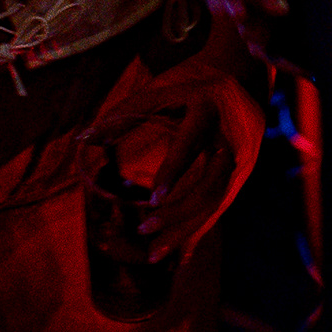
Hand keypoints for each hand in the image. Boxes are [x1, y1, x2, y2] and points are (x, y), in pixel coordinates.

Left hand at [139, 63, 268, 260]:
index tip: (153, 198)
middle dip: (179, 213)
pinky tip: (177, 252)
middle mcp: (229, 141)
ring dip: (185, 230)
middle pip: (209, 185)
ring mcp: (240, 162)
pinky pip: (219, 208)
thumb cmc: (194, 81)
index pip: (190, 144)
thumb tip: (86, 139)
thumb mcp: (163, 87)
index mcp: (207, 110)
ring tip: (153, 253)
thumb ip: (127, 112)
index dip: (173, 171)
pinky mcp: (241, 177)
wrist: (245, 78)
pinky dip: (197, 230)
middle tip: (144, 229)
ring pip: (215, 204)